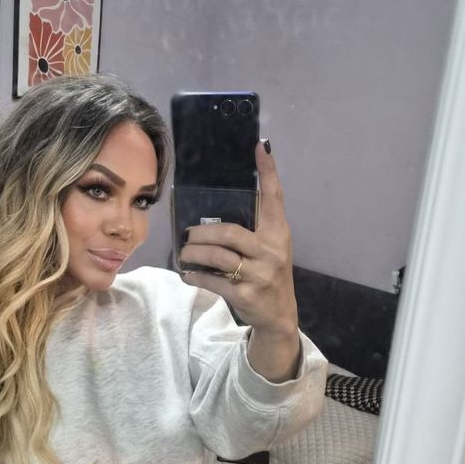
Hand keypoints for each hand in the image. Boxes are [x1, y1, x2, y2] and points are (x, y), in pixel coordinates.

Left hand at [179, 140, 300, 381]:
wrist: (279, 316)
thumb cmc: (268, 275)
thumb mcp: (270, 250)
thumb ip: (253, 230)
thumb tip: (215, 213)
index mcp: (279, 234)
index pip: (274, 198)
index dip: (268, 172)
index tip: (261, 147)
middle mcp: (271, 252)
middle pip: (229, 232)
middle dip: (202, 233)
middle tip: (188, 235)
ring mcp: (259, 275)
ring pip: (218, 256)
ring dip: (194, 254)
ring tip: (185, 254)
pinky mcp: (245, 295)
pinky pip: (213, 281)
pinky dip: (196, 277)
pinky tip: (188, 274)